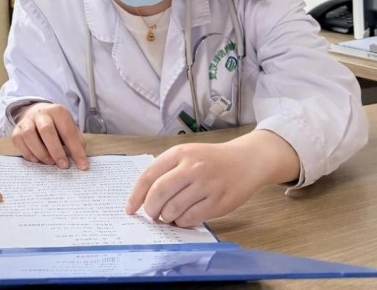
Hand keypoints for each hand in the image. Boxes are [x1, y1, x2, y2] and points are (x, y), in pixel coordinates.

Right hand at [12, 103, 87, 169]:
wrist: (37, 112)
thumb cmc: (57, 125)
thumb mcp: (70, 128)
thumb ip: (76, 142)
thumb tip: (81, 162)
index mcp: (58, 111)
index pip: (68, 131)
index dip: (76, 150)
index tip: (82, 166)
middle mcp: (41, 114)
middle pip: (46, 130)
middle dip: (56, 150)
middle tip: (63, 166)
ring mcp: (27, 120)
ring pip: (29, 135)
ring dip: (40, 152)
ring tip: (50, 163)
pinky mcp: (16, 129)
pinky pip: (18, 140)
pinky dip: (27, 153)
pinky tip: (36, 160)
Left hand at [126, 130, 299, 227]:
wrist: (246, 160)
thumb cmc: (211, 160)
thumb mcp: (187, 154)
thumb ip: (167, 171)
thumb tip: (144, 197)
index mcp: (179, 153)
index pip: (149, 176)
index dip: (136, 195)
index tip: (130, 209)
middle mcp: (191, 167)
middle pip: (158, 194)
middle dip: (150, 209)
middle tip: (151, 215)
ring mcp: (206, 185)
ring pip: (173, 209)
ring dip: (166, 217)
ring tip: (169, 216)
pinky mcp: (218, 202)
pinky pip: (191, 218)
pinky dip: (182, 222)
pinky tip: (183, 218)